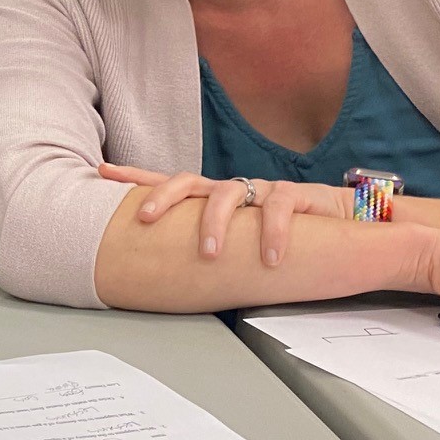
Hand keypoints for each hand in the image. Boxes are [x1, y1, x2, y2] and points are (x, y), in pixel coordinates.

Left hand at [100, 163, 350, 264]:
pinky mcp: (293, 196)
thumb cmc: (275, 233)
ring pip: (227, 194)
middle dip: (162, 197)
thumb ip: (203, 242)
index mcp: (209, 198)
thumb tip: (160, 268)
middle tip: (144, 220)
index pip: (166, 182)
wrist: (335, 223)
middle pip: (187, 181)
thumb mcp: (236, 238)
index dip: (135, 176)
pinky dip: (274, 234)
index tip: (103, 172)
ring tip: (208, 254)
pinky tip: (270, 258)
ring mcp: (259, 189)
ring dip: (214, 224)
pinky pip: (279, 209)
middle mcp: (229, 189)